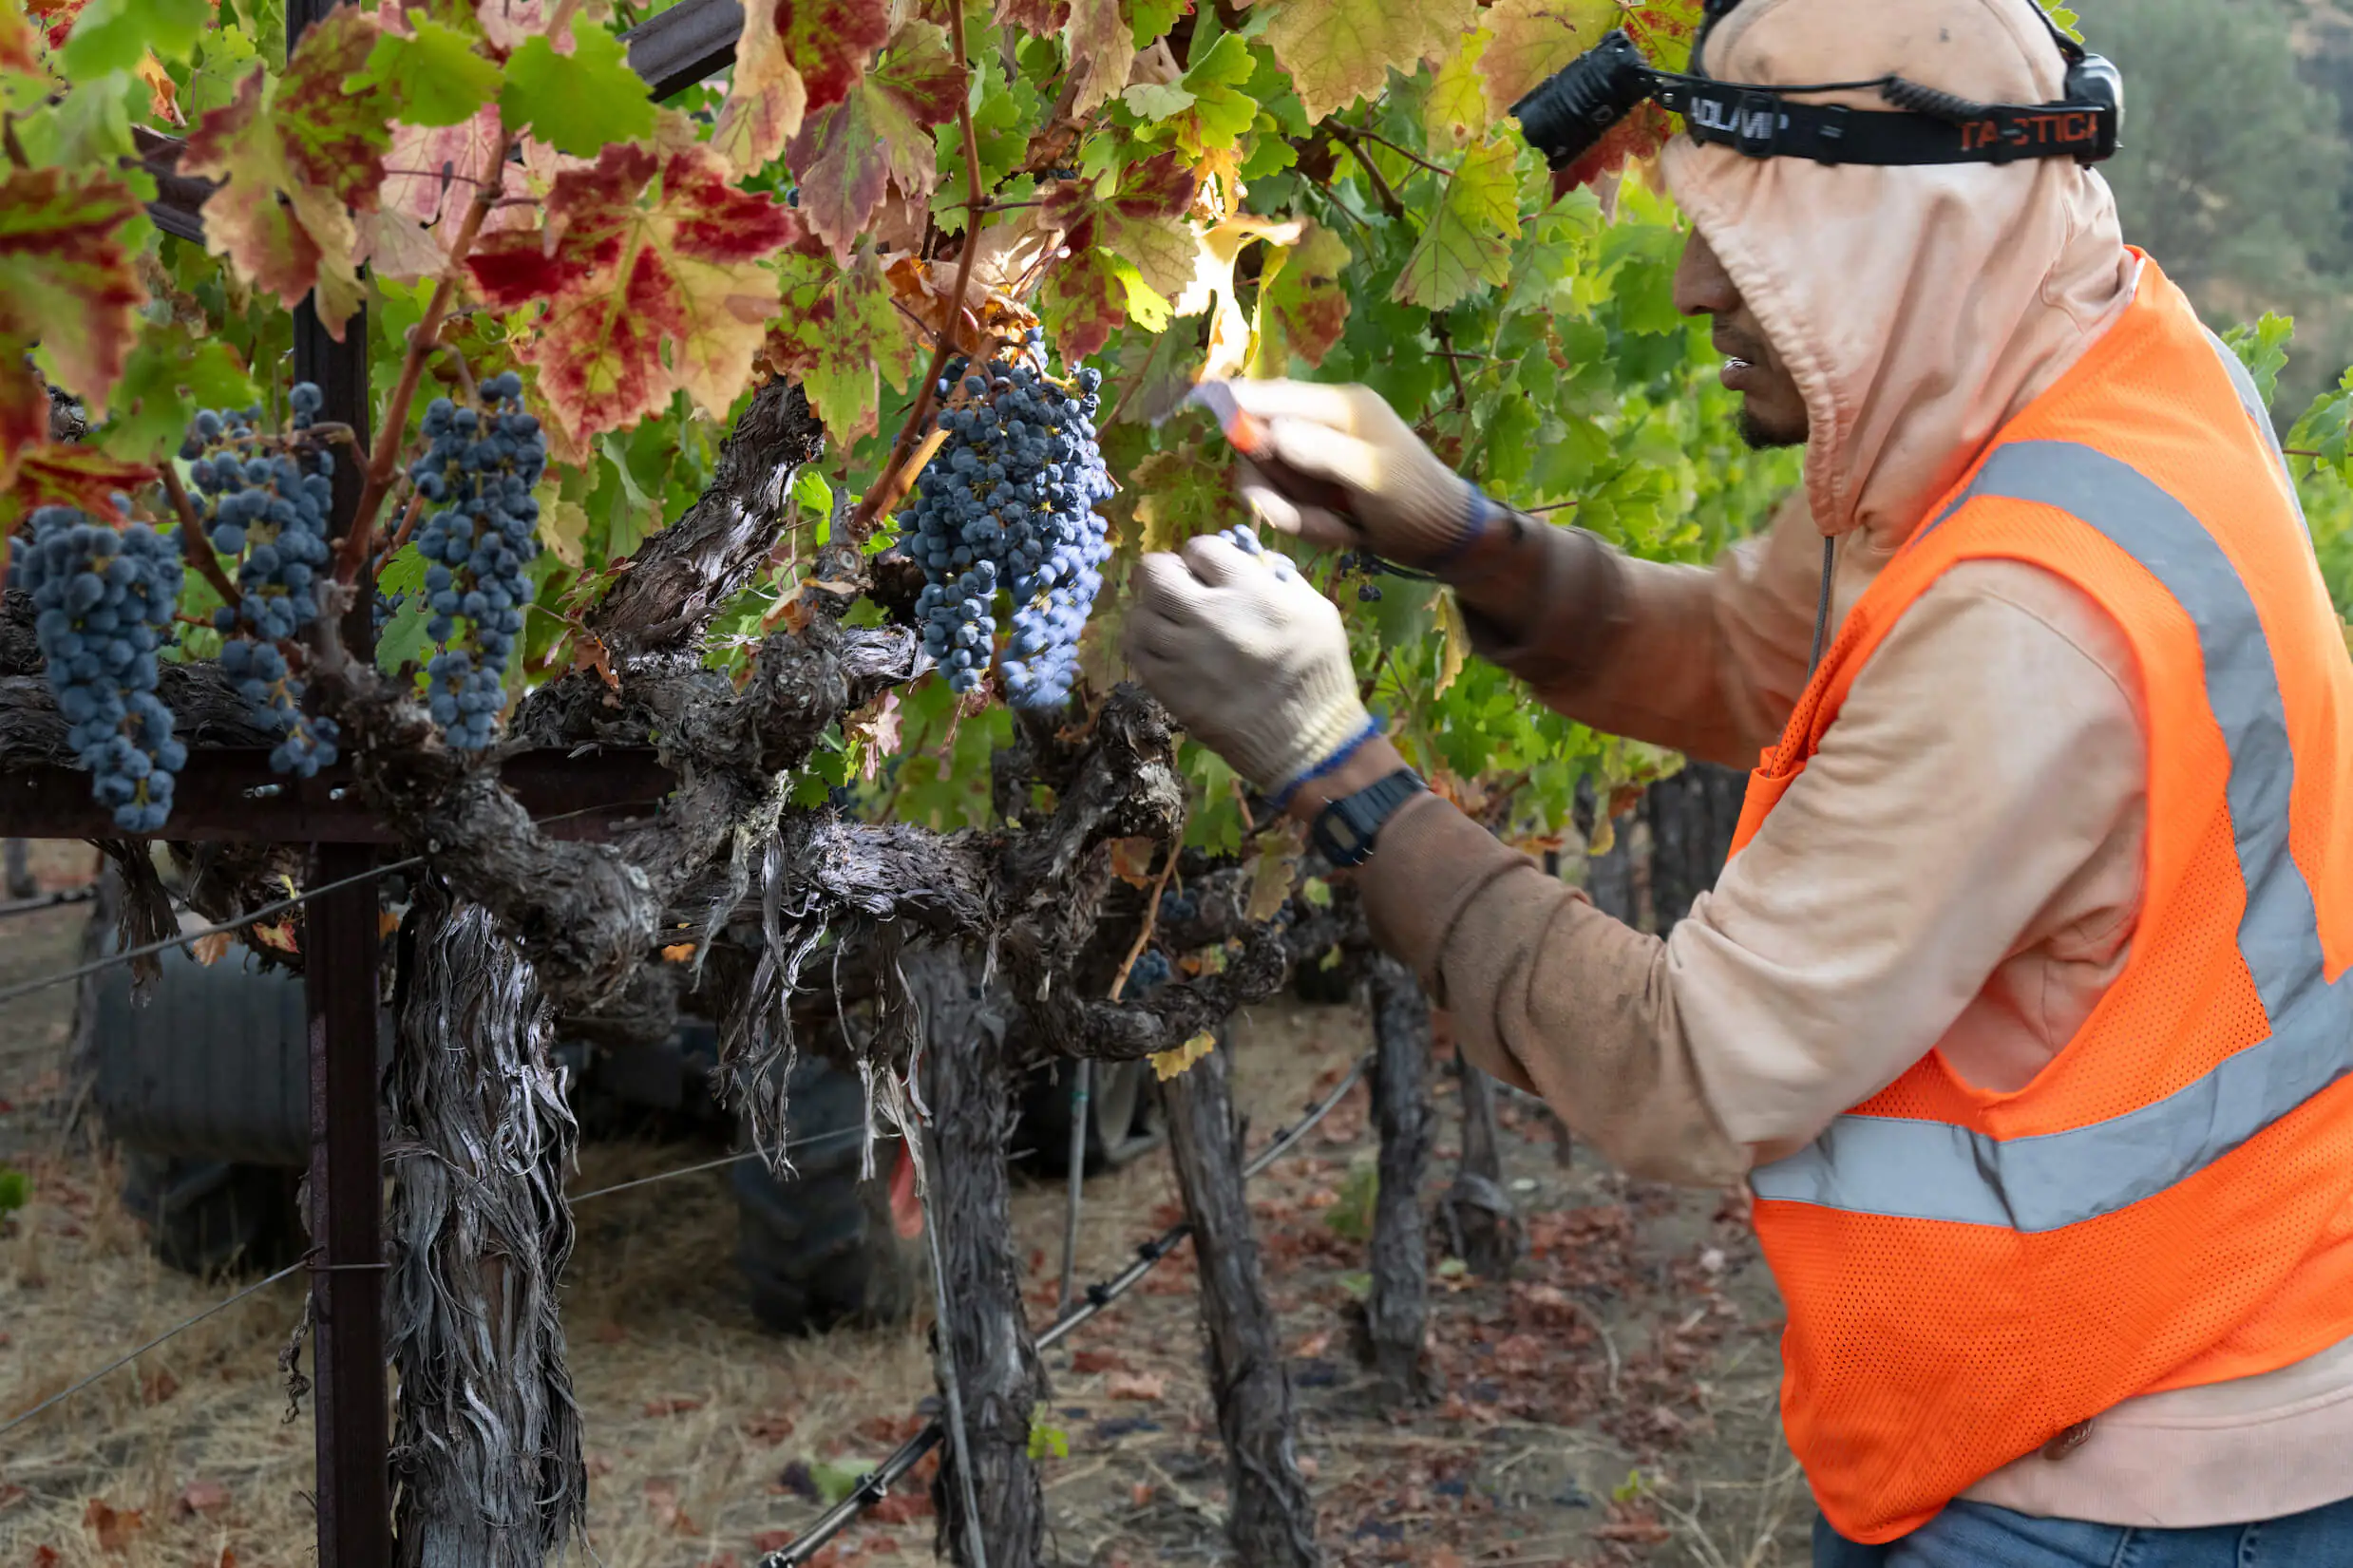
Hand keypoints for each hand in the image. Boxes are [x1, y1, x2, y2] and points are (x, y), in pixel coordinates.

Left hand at [1125, 532, 1377, 801]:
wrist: (1306, 741)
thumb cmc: (1318, 673)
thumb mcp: (1318, 610)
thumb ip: (1281, 577)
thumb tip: (1248, 557)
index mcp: (1250, 591)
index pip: (1201, 547)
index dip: (1202, 556)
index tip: (1209, 571)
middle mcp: (1210, 615)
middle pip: (1154, 572)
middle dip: (1162, 572)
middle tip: (1175, 585)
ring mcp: (1184, 653)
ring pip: (1138, 613)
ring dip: (1150, 611)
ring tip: (1167, 620)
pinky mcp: (1169, 687)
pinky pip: (1136, 653)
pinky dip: (1143, 644)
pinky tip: (1160, 648)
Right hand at [1221, 380, 1502, 572]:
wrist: (1443, 538)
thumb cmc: (1417, 502)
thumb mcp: (1373, 477)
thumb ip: (1324, 452)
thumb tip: (1273, 432)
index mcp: (1339, 405)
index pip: (1271, 395)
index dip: (1237, 411)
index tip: (1222, 437)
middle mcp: (1322, 423)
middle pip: (1258, 443)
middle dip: (1272, 487)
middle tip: (1290, 519)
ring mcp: (1317, 455)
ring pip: (1270, 479)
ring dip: (1293, 512)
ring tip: (1335, 529)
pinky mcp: (1317, 485)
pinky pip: (1288, 502)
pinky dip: (1307, 524)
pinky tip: (1341, 532)